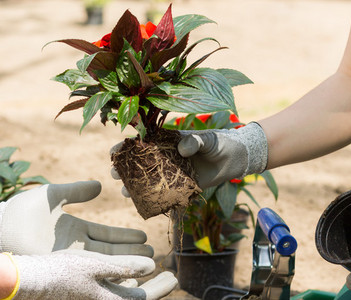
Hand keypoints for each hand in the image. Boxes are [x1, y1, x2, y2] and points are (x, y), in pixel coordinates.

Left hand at [0, 181, 153, 256]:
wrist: (0, 227)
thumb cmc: (22, 210)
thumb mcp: (54, 194)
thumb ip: (77, 190)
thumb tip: (100, 186)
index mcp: (75, 229)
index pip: (107, 235)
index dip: (126, 236)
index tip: (144, 235)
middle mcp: (75, 246)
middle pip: (110, 251)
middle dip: (132, 252)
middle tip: (154, 253)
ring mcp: (70, 258)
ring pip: (104, 262)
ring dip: (125, 263)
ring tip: (147, 263)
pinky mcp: (62, 266)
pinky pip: (90, 270)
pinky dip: (108, 271)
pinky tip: (126, 272)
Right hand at [8, 249, 177, 299]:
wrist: (31, 280)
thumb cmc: (61, 271)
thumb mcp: (95, 264)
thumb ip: (124, 266)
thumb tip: (152, 265)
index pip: (143, 299)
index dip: (161, 288)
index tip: (174, 276)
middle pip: (136, 299)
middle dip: (155, 288)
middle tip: (170, 276)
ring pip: (124, 294)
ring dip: (139, 283)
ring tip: (150, 271)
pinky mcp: (85, 294)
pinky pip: (110, 291)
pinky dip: (122, 282)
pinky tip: (125, 272)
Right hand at [110, 122, 268, 193]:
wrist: (235, 159)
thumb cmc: (219, 143)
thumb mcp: (207, 139)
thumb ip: (195, 141)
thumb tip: (183, 149)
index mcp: (165, 142)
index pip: (140, 144)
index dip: (125, 148)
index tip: (115, 152)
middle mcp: (164, 159)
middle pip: (138, 165)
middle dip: (124, 170)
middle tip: (117, 175)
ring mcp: (171, 175)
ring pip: (148, 182)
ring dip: (135, 188)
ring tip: (127, 192)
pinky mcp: (181, 189)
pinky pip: (165, 196)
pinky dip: (155, 201)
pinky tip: (146, 205)